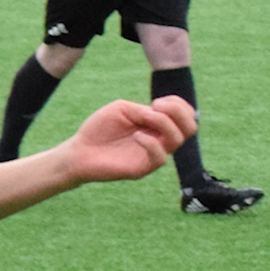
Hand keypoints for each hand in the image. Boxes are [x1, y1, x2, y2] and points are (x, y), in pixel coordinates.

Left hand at [58, 96, 194, 182]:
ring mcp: (152, 155)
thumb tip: (159, 116)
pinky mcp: (142, 169)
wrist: (78, 152)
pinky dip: (151, 143)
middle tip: (155, 106)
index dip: (179, 105)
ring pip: (178, 140)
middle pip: (191, 127)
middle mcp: (159, 140)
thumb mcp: (122, 109)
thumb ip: (143, 109)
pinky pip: (160, 158)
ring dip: (164, 123)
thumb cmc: (98, 129)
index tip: (157, 101)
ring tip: (144, 117)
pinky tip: (136, 135)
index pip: (186, 115)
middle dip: (178, 112)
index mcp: (157, 125)